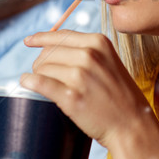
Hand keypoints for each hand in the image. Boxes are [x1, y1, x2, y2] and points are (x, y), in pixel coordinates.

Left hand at [21, 30, 158, 148]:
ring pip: (42, 68)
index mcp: (98, 42)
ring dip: (39, 76)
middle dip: (42, 63)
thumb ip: (86, 51)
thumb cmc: (120, 95)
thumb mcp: (109, 62)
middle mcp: (89, 55)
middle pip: (48, 52)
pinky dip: (29, 82)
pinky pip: (40, 83)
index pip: (61, 35)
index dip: (41, 38)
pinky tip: (27, 83)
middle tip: (46, 75)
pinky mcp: (71, 96)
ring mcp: (80, 75)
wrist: (132, 124)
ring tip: (49, 86)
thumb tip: (52, 47)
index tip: (29, 40)